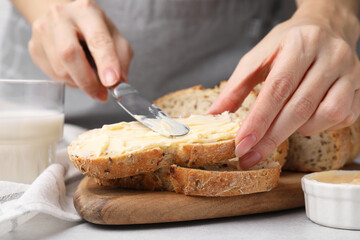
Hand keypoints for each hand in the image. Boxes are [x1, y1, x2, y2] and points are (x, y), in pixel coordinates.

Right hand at [28, 0, 132, 100]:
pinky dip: (68, 81)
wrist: (66, 19)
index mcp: (86, 11)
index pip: (97, 38)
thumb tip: (118, 82)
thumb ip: (121, 59)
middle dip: (88, 81)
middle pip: (69, 54)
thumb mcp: (115, 37)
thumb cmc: (93, 29)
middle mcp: (60, 17)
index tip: (112, 82)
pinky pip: (52, 75)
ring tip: (89, 77)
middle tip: (101, 94)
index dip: (106, 62)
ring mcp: (43, 32)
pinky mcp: (34, 47)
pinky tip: (75, 72)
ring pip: (60, 70)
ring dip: (79, 82)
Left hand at [207, 1, 359, 168]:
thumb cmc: (286, 45)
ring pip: (327, 115)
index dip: (258, 120)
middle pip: (300, 107)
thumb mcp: (257, 58)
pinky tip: (306, 120)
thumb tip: (213, 115)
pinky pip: (344, 117)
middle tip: (250, 156)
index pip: (277, 89)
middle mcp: (330, 56)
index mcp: (300, 44)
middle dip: (272, 137)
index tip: (241, 144)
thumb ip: (235, 87)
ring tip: (282, 124)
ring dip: (299, 129)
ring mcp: (350, 72)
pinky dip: (321, 126)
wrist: (325, 28)